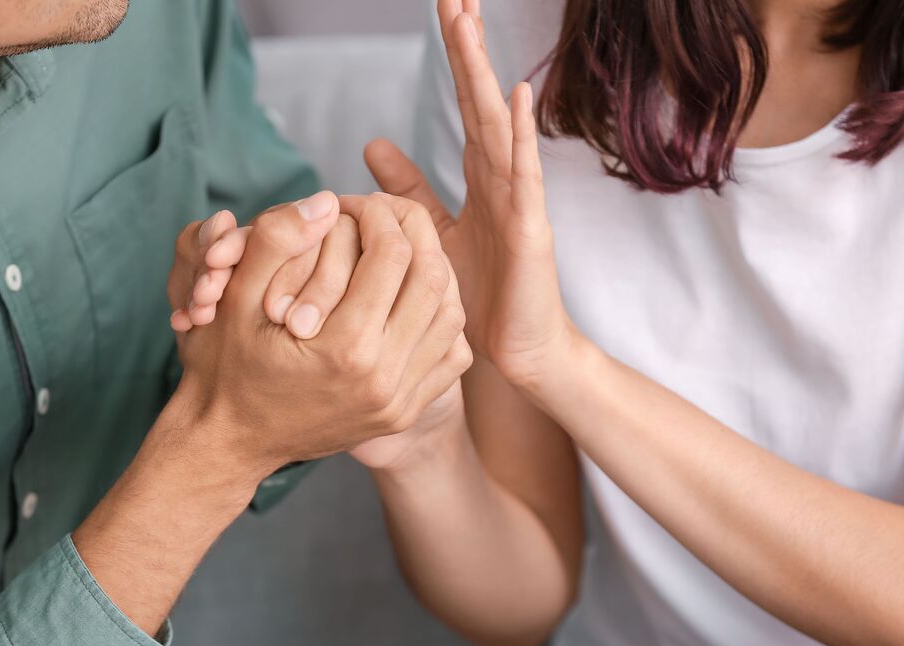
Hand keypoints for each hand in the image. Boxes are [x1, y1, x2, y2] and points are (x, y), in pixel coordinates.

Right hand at [174, 192, 471, 484]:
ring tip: (401, 250)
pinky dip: (441, 317)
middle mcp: (382, 379)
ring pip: (452, 315)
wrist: (231, 440)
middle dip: (413, 233)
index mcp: (343, 349)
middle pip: (433, 279)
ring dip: (433, 271)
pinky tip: (410, 297)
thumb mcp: (234, 297)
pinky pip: (452, 355)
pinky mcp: (405, 413)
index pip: (392, 255)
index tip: (358, 202)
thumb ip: (277, 240)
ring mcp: (398, 402)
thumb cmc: (225, 365)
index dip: (379, 214)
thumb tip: (327, 200)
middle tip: (387, 216)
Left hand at [365, 0, 573, 389]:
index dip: (457, 57)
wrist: (516, 353)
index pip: (465, 104)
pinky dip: (520, 135)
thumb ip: (407, 188)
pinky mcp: (531, 231)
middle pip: (481, 100)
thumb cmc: (481, 296)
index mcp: (483, 178)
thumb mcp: (432, 232)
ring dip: (484, 73)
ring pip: (499, 124)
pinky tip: (515, 94)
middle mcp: (504, 180)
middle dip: (468, 46)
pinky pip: (524, 176)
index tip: (446, 6)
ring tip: (471, 22)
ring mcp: (521, 201)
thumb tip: (372, 143)